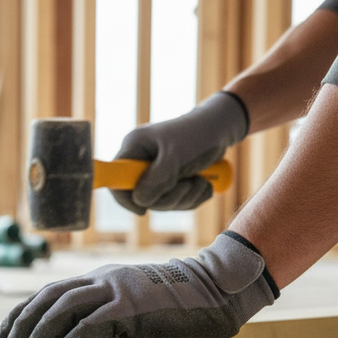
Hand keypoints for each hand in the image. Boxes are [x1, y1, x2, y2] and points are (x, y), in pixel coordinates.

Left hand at [0, 232, 277, 337]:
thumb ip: (108, 319)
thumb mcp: (135, 310)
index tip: (4, 337)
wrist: (218, 291)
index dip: (22, 313)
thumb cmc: (178, 308)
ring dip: (40, 336)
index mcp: (100, 280)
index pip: (49, 292)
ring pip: (64, 308)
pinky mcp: (134, 306)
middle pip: (49, 299)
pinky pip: (95, 322)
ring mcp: (118, 290)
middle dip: (24, 328)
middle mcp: (103, 280)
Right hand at [111, 91, 247, 214]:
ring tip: (201, 181)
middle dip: (170, 197)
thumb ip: (158, 179)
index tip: (143, 209)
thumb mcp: (177, 156)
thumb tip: (140, 201)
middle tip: (190, 185)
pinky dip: (192, 198)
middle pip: (142, 197)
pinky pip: (175, 202)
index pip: (115, 179)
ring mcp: (155, 172)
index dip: (125, 198)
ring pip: (161, 202)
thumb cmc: (198, 135)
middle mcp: (141, 161)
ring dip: (186, 197)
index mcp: (134, 148)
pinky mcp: (170, 181)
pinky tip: (203, 184)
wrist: (222, 129)